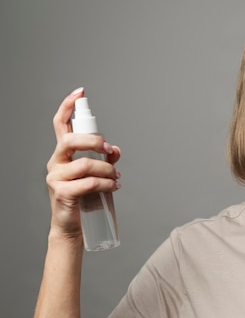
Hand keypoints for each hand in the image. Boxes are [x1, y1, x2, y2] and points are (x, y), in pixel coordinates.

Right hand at [45, 88, 120, 239]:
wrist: (72, 225)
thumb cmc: (84, 196)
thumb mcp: (96, 173)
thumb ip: (106, 159)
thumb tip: (116, 150)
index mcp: (63, 153)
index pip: (60, 124)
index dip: (68, 106)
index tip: (80, 92)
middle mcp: (56, 162)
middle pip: (70, 140)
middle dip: (95, 142)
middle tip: (110, 151)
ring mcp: (56, 178)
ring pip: (85, 164)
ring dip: (107, 170)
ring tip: (116, 178)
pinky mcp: (62, 193)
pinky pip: (89, 183)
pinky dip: (107, 184)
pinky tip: (114, 187)